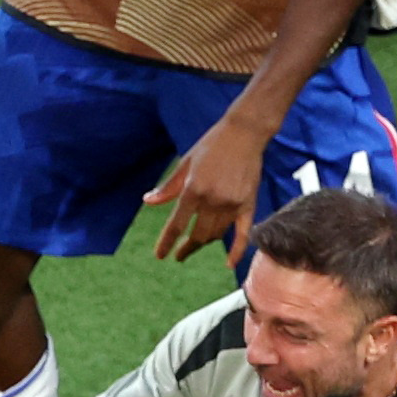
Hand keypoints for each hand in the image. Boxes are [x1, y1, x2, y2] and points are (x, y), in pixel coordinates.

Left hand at [147, 112, 272, 259]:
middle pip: (197, 235)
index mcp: (193, 189)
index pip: (176, 224)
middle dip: (186, 248)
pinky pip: (242, 234)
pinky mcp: (248, 204)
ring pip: (216, 235)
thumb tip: (148, 201)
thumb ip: (168, 187)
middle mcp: (212, 200)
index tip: (160, 255)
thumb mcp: (185, 163)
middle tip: (179, 255)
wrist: (245, 132)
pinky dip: (236, 251)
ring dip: (204, 244)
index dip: (166, 243)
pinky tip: (229, 264)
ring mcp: (232, 204)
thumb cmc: (212, 145)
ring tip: (195, 246)